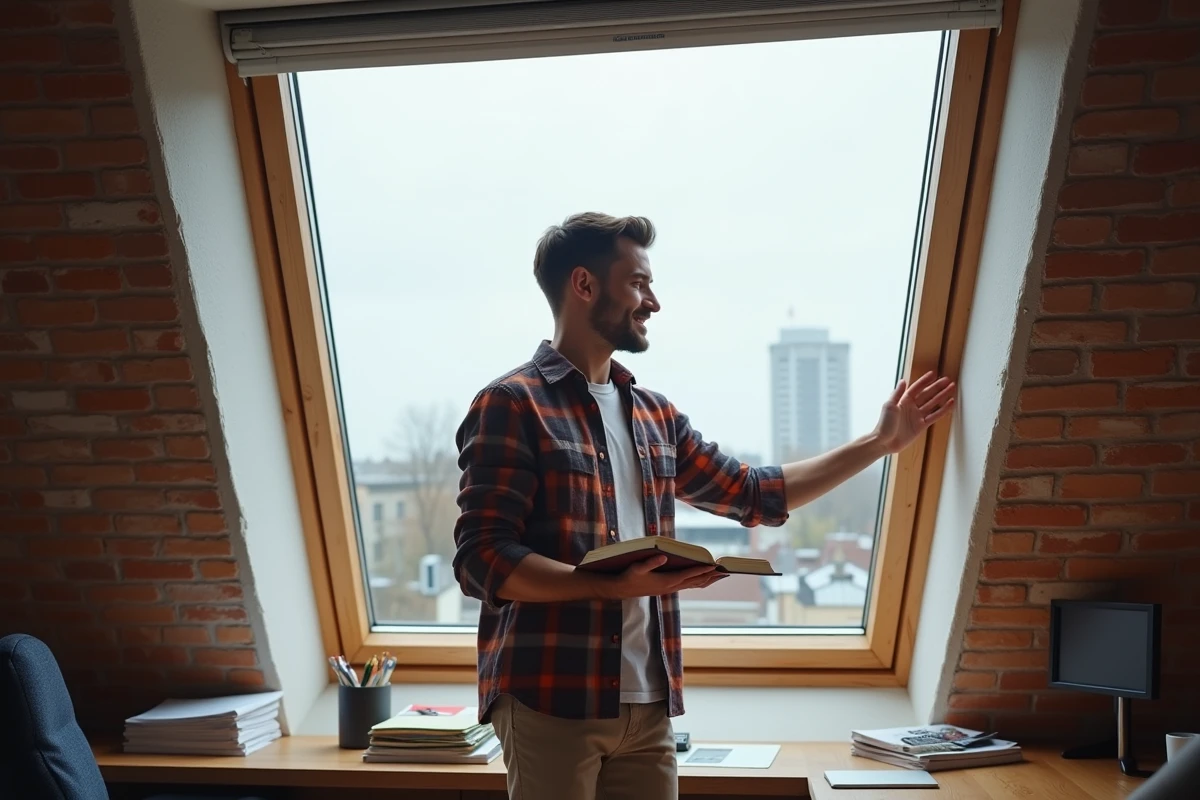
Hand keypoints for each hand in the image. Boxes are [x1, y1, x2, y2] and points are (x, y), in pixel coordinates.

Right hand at [609, 556, 725, 598]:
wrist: (622, 589)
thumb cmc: (629, 576)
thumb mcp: (637, 567)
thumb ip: (650, 562)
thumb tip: (664, 556)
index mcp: (666, 581)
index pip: (688, 574)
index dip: (701, 569)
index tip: (714, 566)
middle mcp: (671, 586)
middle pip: (695, 581)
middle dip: (710, 576)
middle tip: (725, 572)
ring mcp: (670, 588)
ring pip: (693, 584)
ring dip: (707, 579)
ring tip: (720, 575)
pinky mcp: (668, 588)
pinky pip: (688, 585)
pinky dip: (698, 581)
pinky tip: (703, 579)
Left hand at [872, 371, 955, 454]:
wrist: (885, 442)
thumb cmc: (884, 424)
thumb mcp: (889, 406)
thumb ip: (897, 393)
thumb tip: (903, 380)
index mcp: (903, 400)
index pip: (916, 388)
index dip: (924, 381)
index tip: (933, 374)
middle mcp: (911, 407)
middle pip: (927, 394)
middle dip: (937, 387)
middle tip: (948, 380)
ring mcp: (917, 416)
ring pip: (933, 403)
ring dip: (942, 396)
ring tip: (952, 388)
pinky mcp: (922, 425)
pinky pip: (935, 416)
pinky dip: (943, 410)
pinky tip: (950, 403)